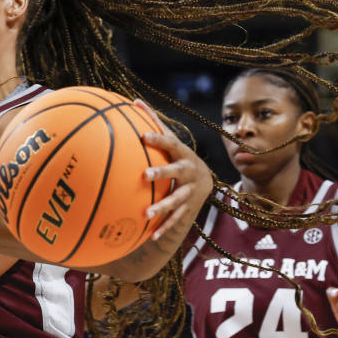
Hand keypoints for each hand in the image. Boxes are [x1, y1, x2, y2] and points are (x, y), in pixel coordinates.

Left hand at [136, 99, 213, 240]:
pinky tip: (151, 237)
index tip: (143, 136)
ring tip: (146, 213)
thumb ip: (153, 121)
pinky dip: (164, 228)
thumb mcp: (170, 138)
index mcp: (182, 153)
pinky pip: (176, 219)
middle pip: (176, 171)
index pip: (170, 143)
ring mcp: (189, 191)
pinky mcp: (187, 208)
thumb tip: (133, 100)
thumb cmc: (177, 154)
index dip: (158, 139)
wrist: (204, 179)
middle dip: (162, 173)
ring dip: (162, 207)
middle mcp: (188, 171)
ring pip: (177, 199)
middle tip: (144, 176)